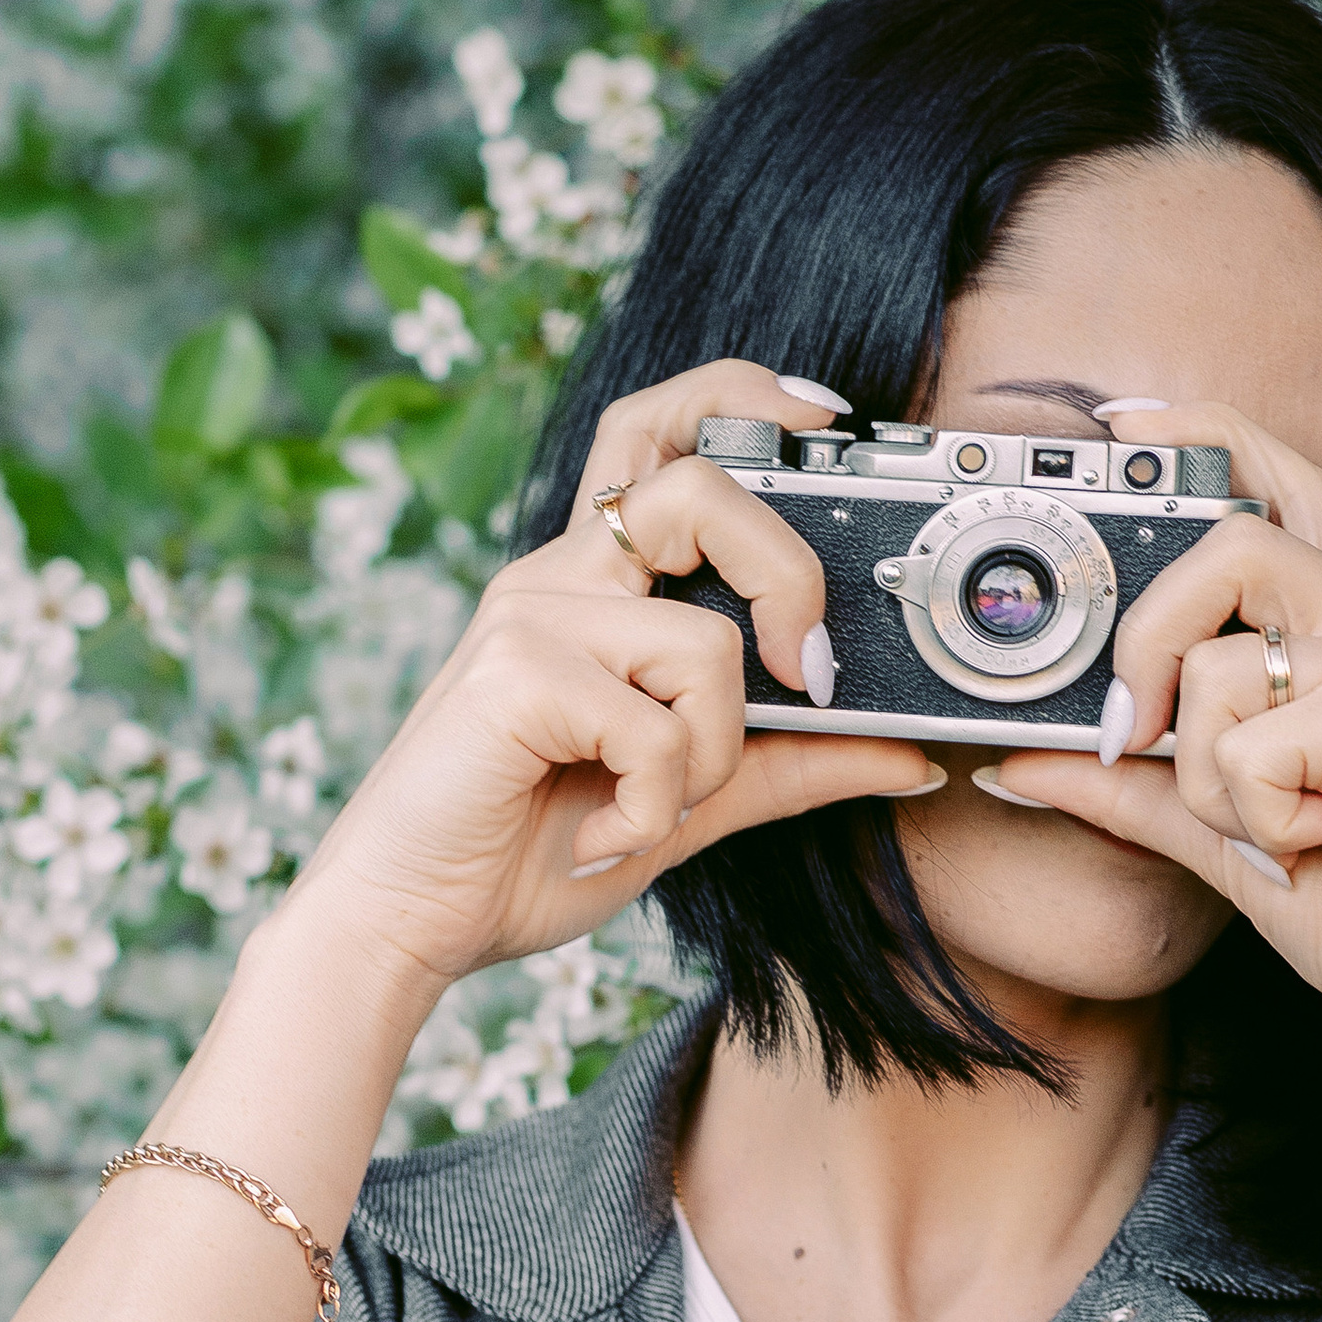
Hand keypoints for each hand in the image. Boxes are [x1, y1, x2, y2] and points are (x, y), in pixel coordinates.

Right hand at [271, 360, 937, 1002]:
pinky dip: (654, 805)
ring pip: (704, 642)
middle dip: (786, 575)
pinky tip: (603, 838)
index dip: (741, 399)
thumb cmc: (530, 851)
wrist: (409, 922)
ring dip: (708, 756)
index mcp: (595, 585)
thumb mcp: (690, 802)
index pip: (657, 434)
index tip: (827, 416)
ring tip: (649, 809)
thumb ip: (791, 767)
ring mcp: (531, 617)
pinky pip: (655, 727)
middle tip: (799, 670)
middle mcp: (560, 577)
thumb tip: (912, 757)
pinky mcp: (513, 674)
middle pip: (701, 487)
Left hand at [982, 399, 1321, 1070]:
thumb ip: (1133, 789)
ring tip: (1275, 832)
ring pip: (1222, 666)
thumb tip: (1017, 762)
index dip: (1205, 435)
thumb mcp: (1229, 840)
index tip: (1123, 425)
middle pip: (1234, 538)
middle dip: (1150, 636)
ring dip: (1210, 775)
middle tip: (1135, 728)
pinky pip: (1250, 745)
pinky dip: (1255, 817)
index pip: (1284, 487)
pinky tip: (1319, 848)